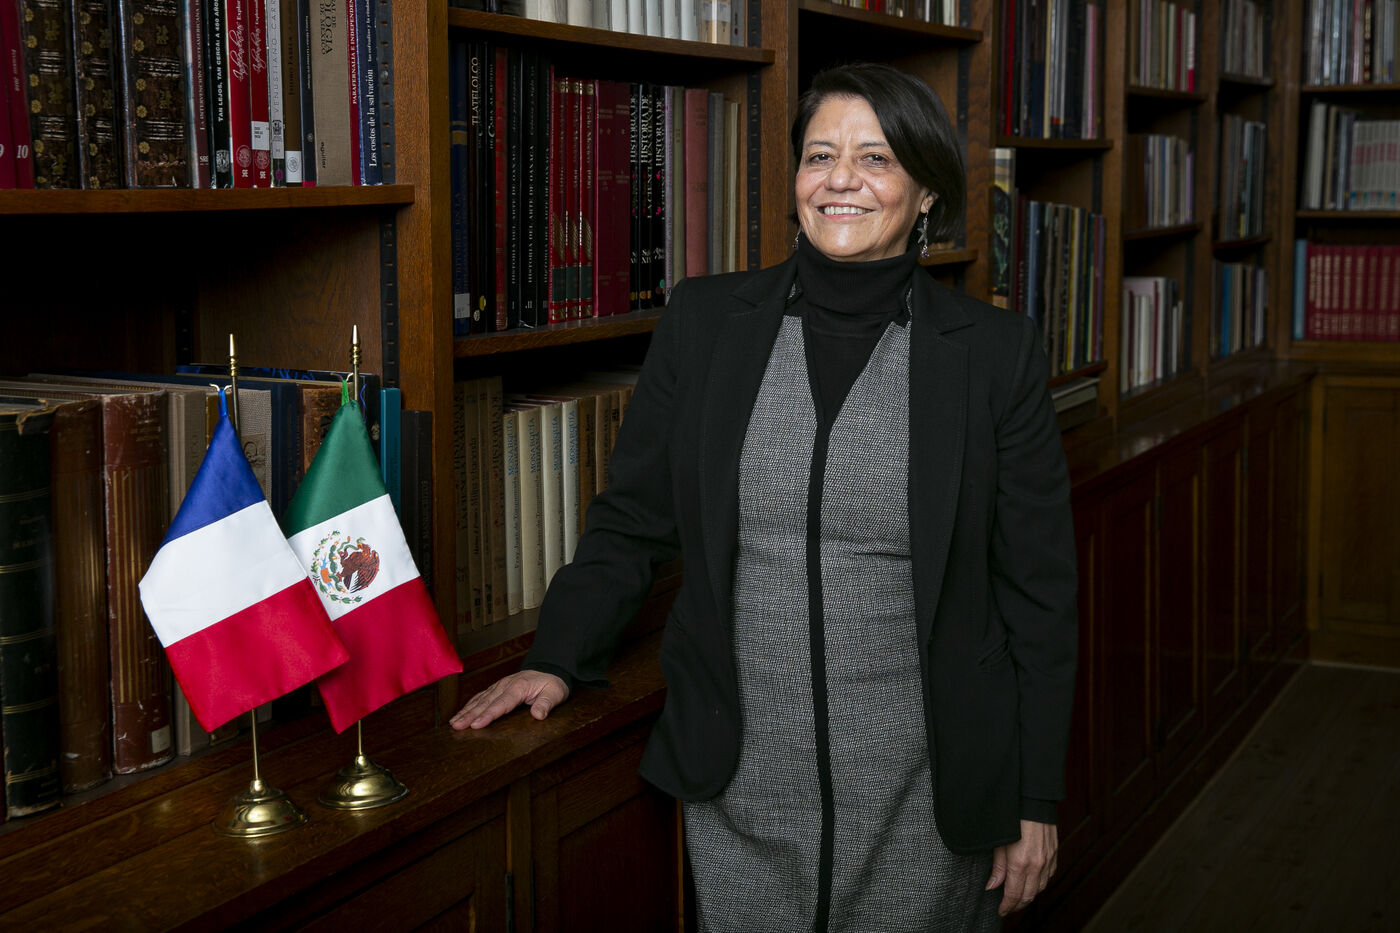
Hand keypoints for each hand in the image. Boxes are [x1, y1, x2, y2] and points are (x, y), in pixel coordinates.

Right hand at [449, 671, 569, 730]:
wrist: (550, 669)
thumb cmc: (552, 684)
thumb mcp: (555, 693)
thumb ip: (546, 703)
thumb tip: (538, 715)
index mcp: (519, 687)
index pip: (501, 704)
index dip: (488, 715)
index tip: (476, 724)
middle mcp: (506, 685)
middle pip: (486, 702)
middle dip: (470, 715)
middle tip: (456, 726)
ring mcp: (500, 686)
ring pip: (480, 699)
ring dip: (466, 711)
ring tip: (453, 723)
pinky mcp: (498, 688)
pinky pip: (481, 696)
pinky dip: (470, 704)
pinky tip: (461, 713)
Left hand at [986, 820, 1057, 916]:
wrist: (1032, 801)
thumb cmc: (1012, 818)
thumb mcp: (998, 843)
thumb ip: (997, 868)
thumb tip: (992, 886)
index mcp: (1020, 863)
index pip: (1014, 894)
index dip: (1007, 906)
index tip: (1001, 910)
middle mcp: (1037, 865)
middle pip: (1028, 895)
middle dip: (1017, 905)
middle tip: (1008, 907)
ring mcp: (1048, 860)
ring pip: (1040, 888)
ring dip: (1029, 896)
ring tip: (1018, 898)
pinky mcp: (1054, 854)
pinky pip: (1049, 876)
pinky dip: (1040, 884)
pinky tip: (1032, 883)